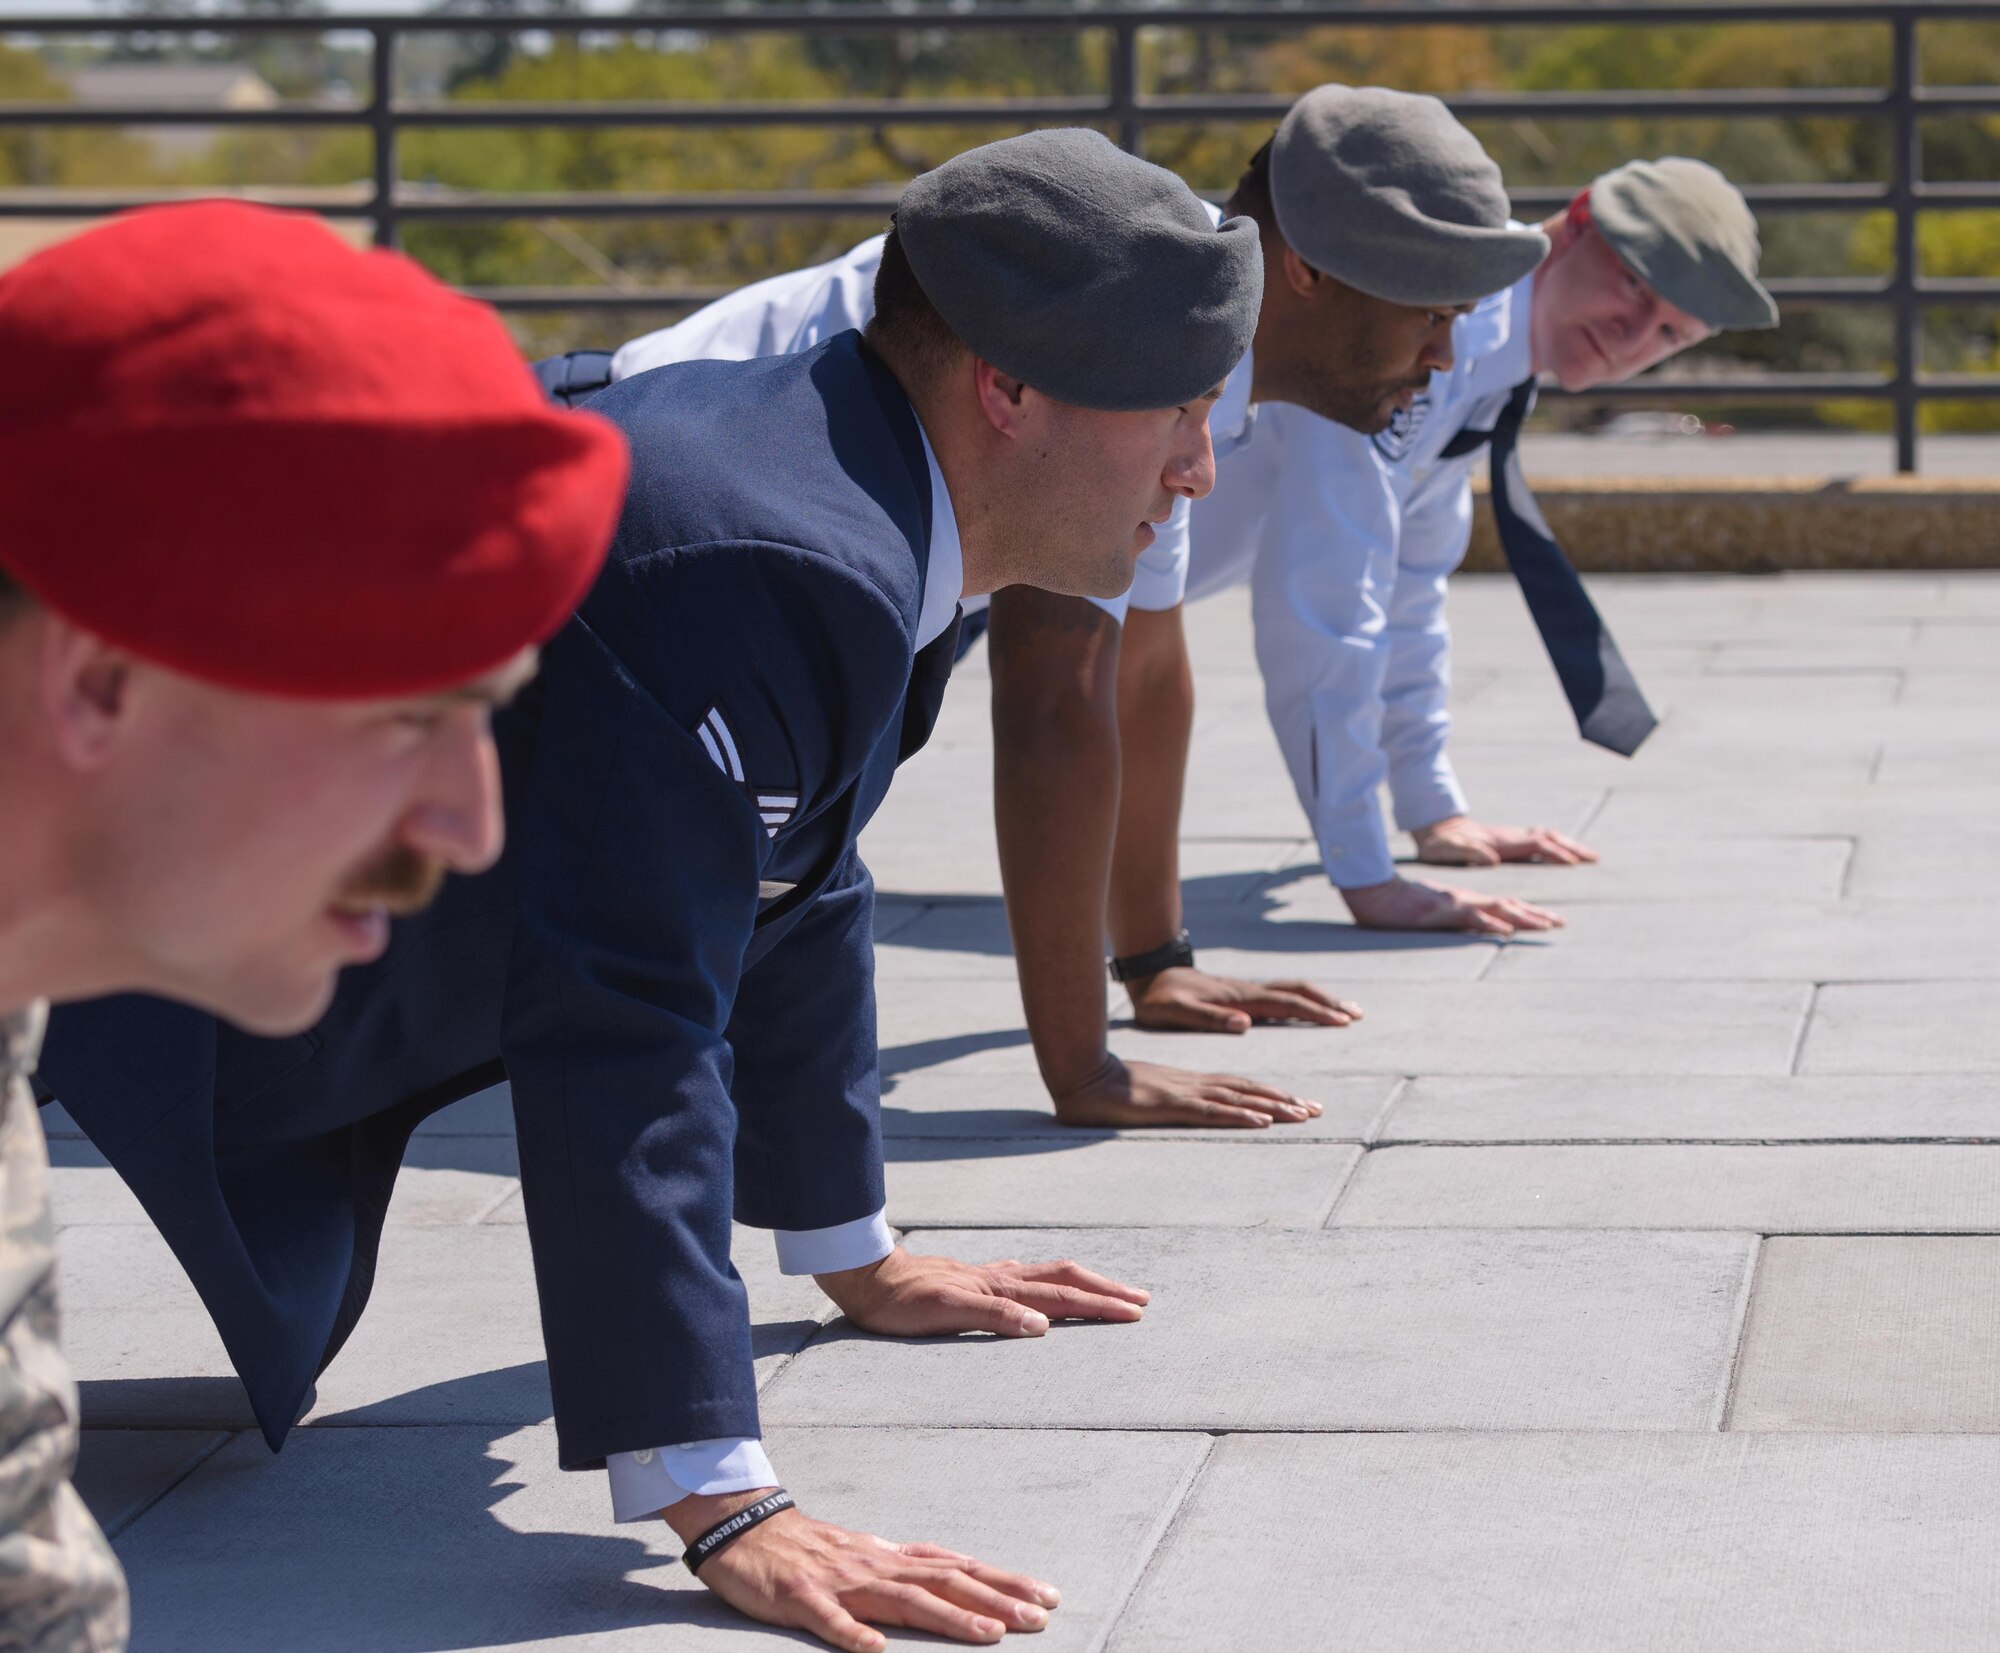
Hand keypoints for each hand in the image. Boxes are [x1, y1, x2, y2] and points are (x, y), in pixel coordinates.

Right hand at [666, 1488, 1060, 1651]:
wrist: (744, 1527)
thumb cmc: (809, 1548)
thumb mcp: (866, 1554)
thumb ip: (908, 1566)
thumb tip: (958, 1572)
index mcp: (891, 1557)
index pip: (958, 1568)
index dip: (1003, 1582)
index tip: (1047, 1596)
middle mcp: (875, 1564)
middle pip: (944, 1581)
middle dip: (995, 1601)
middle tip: (1040, 1618)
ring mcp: (839, 1580)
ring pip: (901, 1599)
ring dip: (948, 1618)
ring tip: (987, 1636)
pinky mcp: (800, 1596)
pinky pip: (828, 1619)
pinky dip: (852, 1634)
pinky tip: (875, 1651)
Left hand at [817, 1245, 1148, 1337]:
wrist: (868, 1278)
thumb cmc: (901, 1303)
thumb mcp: (945, 1311)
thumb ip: (996, 1316)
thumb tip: (1044, 1325)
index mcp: (1001, 1286)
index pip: (1063, 1295)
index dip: (1100, 1305)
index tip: (1134, 1314)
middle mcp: (1001, 1277)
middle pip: (1066, 1279)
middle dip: (1105, 1290)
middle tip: (1140, 1301)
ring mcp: (990, 1276)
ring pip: (1049, 1275)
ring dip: (1084, 1284)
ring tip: (1109, 1292)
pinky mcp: (976, 1280)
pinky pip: (1029, 1278)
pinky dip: (1054, 1283)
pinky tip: (1050, 1289)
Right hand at [1052, 1053, 1322, 1128]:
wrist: (1081, 1074)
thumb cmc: (1108, 1086)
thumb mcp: (1146, 1095)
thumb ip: (1166, 1101)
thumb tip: (1179, 1109)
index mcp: (1189, 1082)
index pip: (1239, 1086)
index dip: (1271, 1093)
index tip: (1300, 1103)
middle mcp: (1193, 1084)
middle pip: (1247, 1089)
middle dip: (1284, 1099)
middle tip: (1318, 1110)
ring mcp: (1183, 1093)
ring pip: (1237, 1099)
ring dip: (1272, 1106)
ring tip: (1303, 1114)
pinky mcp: (1170, 1106)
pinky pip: (1211, 1111)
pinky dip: (1239, 1114)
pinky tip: (1262, 1121)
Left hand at [1128, 965, 1361, 1033]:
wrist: (1150, 974)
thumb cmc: (1160, 999)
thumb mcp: (1176, 1012)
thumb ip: (1209, 1018)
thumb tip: (1244, 1024)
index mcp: (1239, 998)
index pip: (1286, 1004)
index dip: (1316, 1013)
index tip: (1342, 1021)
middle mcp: (1248, 991)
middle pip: (1298, 992)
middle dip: (1328, 1003)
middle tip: (1357, 1015)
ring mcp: (1247, 991)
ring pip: (1292, 991)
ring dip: (1320, 999)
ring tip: (1345, 1011)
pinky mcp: (1242, 994)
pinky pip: (1281, 995)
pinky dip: (1302, 1001)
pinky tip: (1308, 1011)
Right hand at [1341, 875, 1562, 936]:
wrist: (1374, 890)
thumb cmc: (1397, 903)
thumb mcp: (1431, 912)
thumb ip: (1451, 918)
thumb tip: (1475, 929)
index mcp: (1463, 901)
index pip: (1502, 906)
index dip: (1528, 912)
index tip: (1550, 920)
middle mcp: (1464, 900)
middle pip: (1507, 906)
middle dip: (1535, 915)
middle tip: (1560, 924)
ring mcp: (1453, 905)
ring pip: (1496, 909)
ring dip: (1523, 917)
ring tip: (1546, 925)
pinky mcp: (1440, 911)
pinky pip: (1470, 917)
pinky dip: (1490, 922)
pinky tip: (1505, 930)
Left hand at [1412, 815, 1598, 867]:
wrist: (1436, 829)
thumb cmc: (1440, 845)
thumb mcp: (1448, 850)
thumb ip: (1468, 852)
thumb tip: (1491, 858)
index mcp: (1501, 841)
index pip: (1535, 845)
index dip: (1554, 853)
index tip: (1573, 862)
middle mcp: (1510, 836)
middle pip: (1548, 837)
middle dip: (1572, 847)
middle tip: (1595, 858)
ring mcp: (1511, 837)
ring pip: (1547, 837)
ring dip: (1568, 845)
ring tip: (1589, 856)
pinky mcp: (1509, 840)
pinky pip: (1540, 841)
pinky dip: (1557, 845)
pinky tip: (1564, 853)